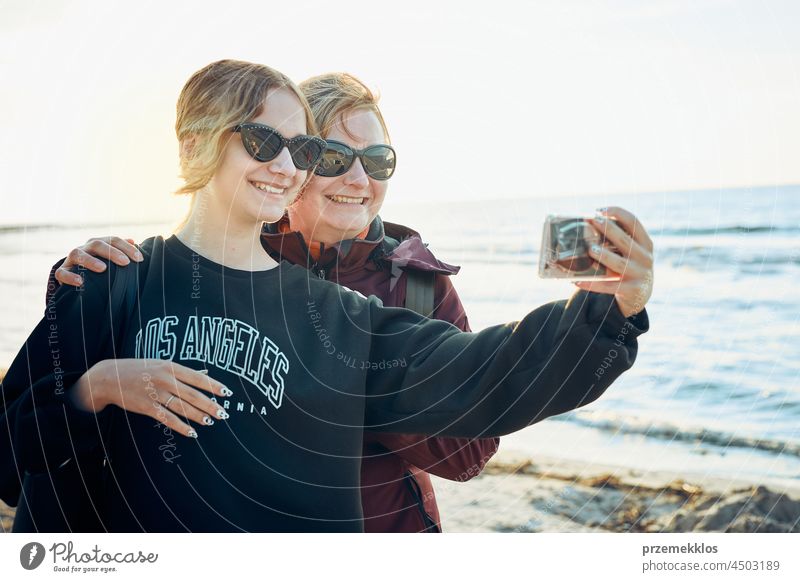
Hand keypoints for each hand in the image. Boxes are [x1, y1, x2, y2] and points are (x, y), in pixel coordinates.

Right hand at [55, 236, 142, 286]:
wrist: (74, 275)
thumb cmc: (99, 267)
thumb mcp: (110, 258)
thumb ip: (121, 250)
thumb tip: (134, 241)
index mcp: (99, 244)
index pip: (114, 240)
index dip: (127, 248)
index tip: (140, 259)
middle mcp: (85, 248)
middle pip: (97, 244)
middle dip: (112, 252)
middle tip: (125, 262)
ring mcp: (72, 259)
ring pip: (77, 254)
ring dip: (90, 260)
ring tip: (103, 268)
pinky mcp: (62, 272)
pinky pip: (62, 273)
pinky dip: (70, 277)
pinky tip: (80, 282)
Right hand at [67, 359, 233, 437]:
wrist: (109, 377)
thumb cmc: (138, 369)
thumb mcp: (161, 364)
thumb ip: (183, 371)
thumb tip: (205, 373)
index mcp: (171, 367)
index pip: (198, 378)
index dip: (214, 386)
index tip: (228, 393)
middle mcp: (165, 379)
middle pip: (193, 394)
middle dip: (211, 405)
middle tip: (224, 413)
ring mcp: (156, 394)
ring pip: (182, 407)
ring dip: (198, 416)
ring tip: (211, 421)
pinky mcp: (147, 407)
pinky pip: (167, 419)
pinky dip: (181, 426)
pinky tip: (192, 432)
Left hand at [573, 206, 653, 317]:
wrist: (640, 295)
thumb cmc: (629, 265)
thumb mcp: (630, 252)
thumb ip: (617, 240)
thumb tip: (585, 226)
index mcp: (645, 243)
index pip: (634, 222)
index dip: (618, 213)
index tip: (599, 210)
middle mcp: (645, 257)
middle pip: (625, 241)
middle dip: (609, 229)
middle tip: (593, 222)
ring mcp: (639, 274)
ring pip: (618, 263)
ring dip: (604, 255)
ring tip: (590, 249)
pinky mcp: (631, 290)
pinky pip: (608, 286)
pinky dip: (592, 283)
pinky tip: (577, 281)